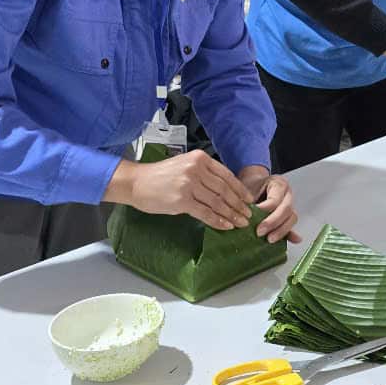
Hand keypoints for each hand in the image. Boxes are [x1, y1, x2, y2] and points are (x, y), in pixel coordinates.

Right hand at [107, 150, 252, 230]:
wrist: (136, 182)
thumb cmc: (160, 176)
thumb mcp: (185, 166)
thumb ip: (204, 174)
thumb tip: (225, 191)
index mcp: (200, 159)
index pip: (226, 175)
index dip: (240, 190)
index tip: (248, 200)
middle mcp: (196, 169)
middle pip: (224, 189)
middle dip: (238, 204)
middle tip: (248, 215)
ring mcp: (189, 184)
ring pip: (217, 202)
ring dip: (231, 214)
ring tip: (240, 223)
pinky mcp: (181, 200)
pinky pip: (205, 212)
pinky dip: (217, 220)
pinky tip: (225, 226)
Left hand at [238, 165, 302, 243]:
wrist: (254, 185)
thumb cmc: (251, 187)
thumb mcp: (248, 188)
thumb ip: (247, 201)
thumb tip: (242, 215)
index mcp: (278, 184)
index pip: (275, 199)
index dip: (265, 209)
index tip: (252, 217)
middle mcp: (287, 195)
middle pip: (286, 209)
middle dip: (273, 222)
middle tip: (259, 232)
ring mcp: (290, 206)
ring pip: (291, 218)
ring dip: (281, 230)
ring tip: (269, 240)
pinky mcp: (288, 218)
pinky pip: (291, 226)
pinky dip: (292, 234)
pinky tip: (295, 240)